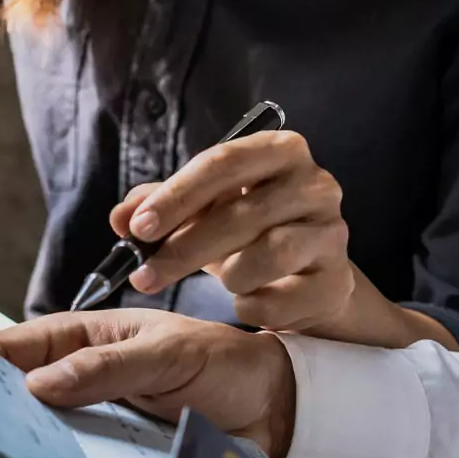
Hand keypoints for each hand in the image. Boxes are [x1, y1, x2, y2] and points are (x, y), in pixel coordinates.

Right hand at [0, 309, 296, 457]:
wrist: (275, 411)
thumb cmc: (225, 365)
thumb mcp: (169, 355)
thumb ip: (107, 368)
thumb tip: (38, 386)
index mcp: (91, 339)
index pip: (24, 345)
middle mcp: (88, 380)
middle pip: (26, 394)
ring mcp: (102, 421)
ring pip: (51, 433)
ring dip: (33, 444)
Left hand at [111, 131, 354, 331]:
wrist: (309, 276)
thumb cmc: (251, 233)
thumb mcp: (207, 210)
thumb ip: (162, 206)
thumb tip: (120, 218)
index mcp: (280, 151)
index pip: (223, 162)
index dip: (177, 196)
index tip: (137, 228)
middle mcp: (316, 184)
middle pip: (241, 213)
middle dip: (184, 249)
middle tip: (143, 276)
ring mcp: (332, 233)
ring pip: (268, 255)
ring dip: (229, 276)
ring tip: (220, 283)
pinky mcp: (338, 280)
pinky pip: (284, 299)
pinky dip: (255, 306)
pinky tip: (247, 302)